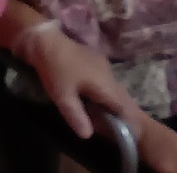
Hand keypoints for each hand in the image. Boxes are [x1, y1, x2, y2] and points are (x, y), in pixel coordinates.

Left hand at [20, 26, 141, 140]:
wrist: (46, 39)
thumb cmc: (55, 68)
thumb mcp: (62, 96)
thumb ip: (77, 116)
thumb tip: (89, 136)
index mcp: (104, 82)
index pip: (123, 105)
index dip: (128, 120)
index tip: (131, 134)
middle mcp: (108, 72)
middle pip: (120, 96)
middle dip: (122, 112)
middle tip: (118, 129)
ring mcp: (102, 64)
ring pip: (113, 87)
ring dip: (113, 102)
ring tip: (109, 118)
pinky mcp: (94, 60)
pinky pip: (106, 80)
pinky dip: (106, 93)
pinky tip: (96, 99)